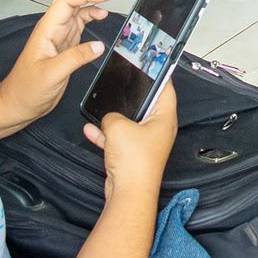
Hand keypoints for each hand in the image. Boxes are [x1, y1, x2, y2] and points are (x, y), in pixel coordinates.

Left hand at [0, 0, 118, 124]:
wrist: (18, 102)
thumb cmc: (27, 89)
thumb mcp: (51, 75)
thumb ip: (75, 59)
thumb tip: (98, 46)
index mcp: (47, 29)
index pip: (67, 1)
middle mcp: (54, 26)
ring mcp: (60, 33)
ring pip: (78, 4)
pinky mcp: (66, 42)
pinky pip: (81, 20)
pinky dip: (94, 12)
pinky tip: (103, 13)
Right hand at [85, 81, 177, 199]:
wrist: (127, 193)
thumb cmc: (134, 162)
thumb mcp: (117, 126)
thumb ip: (111, 115)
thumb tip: (108, 117)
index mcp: (164, 118)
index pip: (166, 88)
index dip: (159, 74)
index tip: (153, 64)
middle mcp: (158, 129)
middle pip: (146, 104)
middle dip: (132, 96)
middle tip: (124, 82)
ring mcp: (145, 142)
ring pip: (130, 122)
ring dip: (115, 117)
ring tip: (103, 107)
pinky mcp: (132, 154)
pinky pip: (118, 138)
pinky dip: (105, 134)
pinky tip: (91, 129)